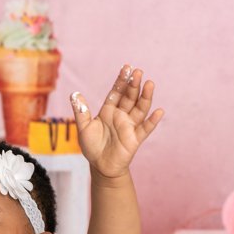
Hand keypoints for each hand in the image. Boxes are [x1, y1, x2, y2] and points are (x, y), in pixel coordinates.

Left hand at [70, 65, 162, 179]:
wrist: (100, 166)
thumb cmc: (92, 146)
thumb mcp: (84, 128)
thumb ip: (81, 111)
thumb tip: (74, 93)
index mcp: (109, 110)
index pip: (117, 92)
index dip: (121, 80)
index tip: (126, 67)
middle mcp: (121, 115)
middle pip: (129, 97)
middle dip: (133, 85)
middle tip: (137, 72)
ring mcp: (130, 126)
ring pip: (140, 109)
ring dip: (145, 97)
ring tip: (150, 84)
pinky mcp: (135, 138)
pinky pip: (146, 128)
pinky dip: (153, 121)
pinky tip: (159, 112)